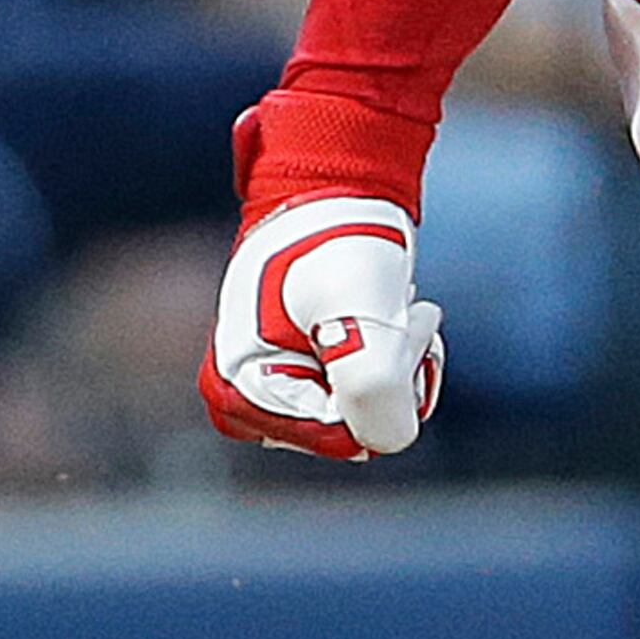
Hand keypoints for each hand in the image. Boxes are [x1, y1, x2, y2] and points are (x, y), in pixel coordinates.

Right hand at [201, 190, 445, 461]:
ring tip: (397, 305)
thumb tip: (384, 442)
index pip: (347, 433)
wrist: (333, 195)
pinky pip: (376, 403)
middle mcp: (248, 409)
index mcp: (238, 396)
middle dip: (395, 372)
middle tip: (399, 307)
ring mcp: (277, 400)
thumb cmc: (336, 241)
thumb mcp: (357, 304)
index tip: (396, 318)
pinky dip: (400, 362)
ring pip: (374, 414)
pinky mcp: (305, 388)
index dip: (387, 381)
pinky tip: (395, 317)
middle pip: (359, 428)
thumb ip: (371, 383)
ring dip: (401, 361)